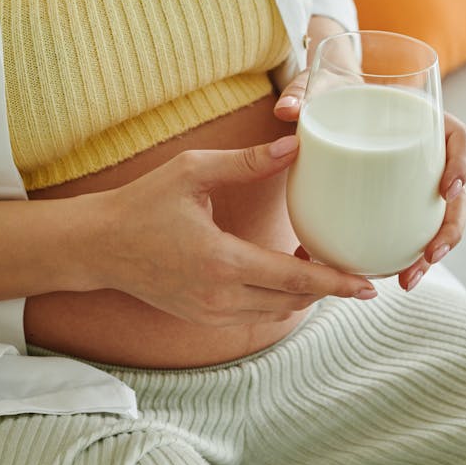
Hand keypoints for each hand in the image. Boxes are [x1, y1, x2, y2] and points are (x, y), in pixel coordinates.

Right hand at [78, 136, 378, 325]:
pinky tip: (285, 275)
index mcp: (221, 261)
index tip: (366, 282)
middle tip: (355, 270)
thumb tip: (294, 147)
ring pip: (276, 313)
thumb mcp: (193, 171)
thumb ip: (246, 162)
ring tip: (321, 266)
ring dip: (303, 295)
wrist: (98, 245)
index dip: (335, 282)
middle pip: (294, 301)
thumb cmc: (143, 204)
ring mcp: (210, 313)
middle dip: (328, 289)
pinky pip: (255, 316)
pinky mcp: (203, 317)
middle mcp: (219, 296)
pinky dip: (278, 300)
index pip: (295, 279)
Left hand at [273, 23, 465, 289]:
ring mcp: (419, 181)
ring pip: (440, 220)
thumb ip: (302, 94)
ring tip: (407, 279)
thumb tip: (286, 110)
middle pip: (458, 194)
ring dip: (431, 253)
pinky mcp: (401, 202)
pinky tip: (383, 277)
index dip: (463, 164)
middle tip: (429, 255)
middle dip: (450, 230)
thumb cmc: (335, 91)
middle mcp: (430, 154)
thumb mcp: (320, 88)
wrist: (333, 100)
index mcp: (425, 121)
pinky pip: (413, 231)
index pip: (461, 140)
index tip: (448, 188)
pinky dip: (403, 256)